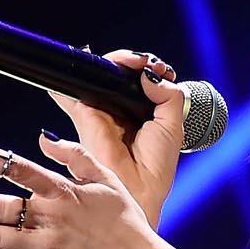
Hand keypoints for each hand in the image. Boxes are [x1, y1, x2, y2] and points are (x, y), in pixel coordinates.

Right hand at [49, 49, 187, 230]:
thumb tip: (149, 73)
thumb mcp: (173, 124)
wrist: (137, 188)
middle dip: (133, 61)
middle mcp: (122, 109)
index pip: (143, 80)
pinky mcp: (85, 115)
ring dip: (114, 61)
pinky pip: (76, 90)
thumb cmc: (156, 165)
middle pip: (121, 73)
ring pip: (102, 75)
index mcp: (144, 111)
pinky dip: (76, 75)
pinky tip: (88, 61)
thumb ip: (168, 94)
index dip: (151, 68)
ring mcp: (103, 111)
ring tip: (130, 62)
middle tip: (145, 63)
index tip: (161, 70)